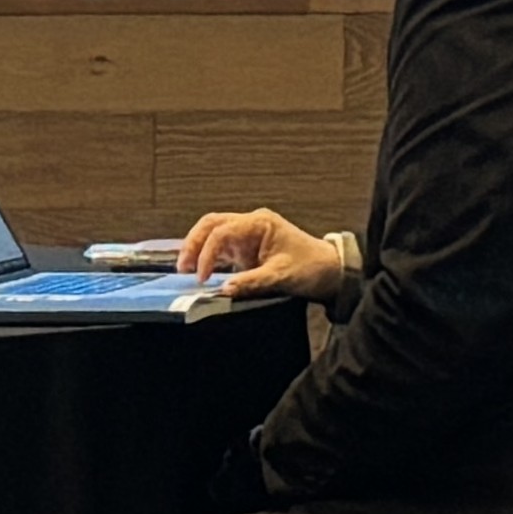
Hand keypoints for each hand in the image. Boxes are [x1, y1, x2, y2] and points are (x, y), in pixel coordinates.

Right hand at [176, 208, 351, 299]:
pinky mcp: (247, 248)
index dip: (207, 253)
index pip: (222, 231)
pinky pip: (221, 247)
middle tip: (182, 269)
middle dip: (193, 243)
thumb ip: (252, 282)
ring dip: (197, 248)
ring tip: (185, 271)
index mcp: (260, 223)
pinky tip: (200, 272)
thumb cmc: (311, 268)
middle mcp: (251, 224)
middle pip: (211, 223)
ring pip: (213, 232)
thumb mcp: (282, 277)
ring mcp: (248, 235)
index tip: (202, 278)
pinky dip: (208, 257)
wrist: (330, 270)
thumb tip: (223, 290)